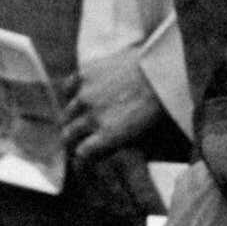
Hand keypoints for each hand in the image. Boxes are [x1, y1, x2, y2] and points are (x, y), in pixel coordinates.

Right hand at [61, 52, 167, 167]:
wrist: (159, 67)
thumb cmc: (157, 102)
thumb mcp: (140, 132)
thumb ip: (118, 143)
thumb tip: (106, 151)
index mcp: (108, 135)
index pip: (81, 154)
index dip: (79, 159)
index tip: (80, 158)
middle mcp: (93, 116)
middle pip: (67, 136)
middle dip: (70, 140)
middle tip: (73, 140)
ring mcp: (86, 94)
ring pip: (66, 113)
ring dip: (70, 118)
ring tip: (76, 118)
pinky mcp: (85, 72)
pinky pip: (68, 87)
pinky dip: (71, 92)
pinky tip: (79, 94)